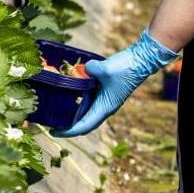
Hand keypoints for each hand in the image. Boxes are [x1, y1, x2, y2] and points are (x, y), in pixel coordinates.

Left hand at [49, 28, 177, 136]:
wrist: (142, 60)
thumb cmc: (126, 68)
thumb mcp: (106, 69)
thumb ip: (90, 70)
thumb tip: (82, 69)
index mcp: (105, 108)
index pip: (83, 126)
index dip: (68, 131)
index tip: (53, 132)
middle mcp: (105, 107)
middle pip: (84, 123)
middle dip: (68, 126)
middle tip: (51, 123)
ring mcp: (106, 100)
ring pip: (86, 113)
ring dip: (73, 115)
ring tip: (57, 111)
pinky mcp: (106, 92)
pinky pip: (89, 101)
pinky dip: (78, 101)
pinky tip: (69, 94)